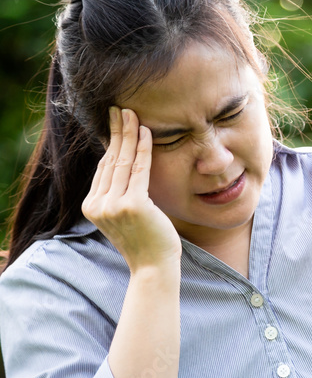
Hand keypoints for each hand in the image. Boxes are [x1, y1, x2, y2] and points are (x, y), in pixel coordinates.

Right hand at [82, 107, 181, 272]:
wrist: (154, 268)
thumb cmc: (146, 242)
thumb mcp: (126, 216)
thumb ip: (120, 195)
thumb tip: (124, 167)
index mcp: (92, 207)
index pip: (103, 169)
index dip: (111, 144)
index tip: (116, 124)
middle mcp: (98, 205)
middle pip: (110, 161)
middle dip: (116, 132)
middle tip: (121, 109)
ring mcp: (114, 205)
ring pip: (122, 162)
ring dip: (129, 135)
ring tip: (132, 114)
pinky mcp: (133, 205)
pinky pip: (139, 170)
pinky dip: (143, 149)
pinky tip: (146, 132)